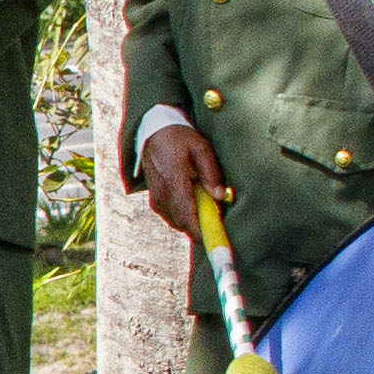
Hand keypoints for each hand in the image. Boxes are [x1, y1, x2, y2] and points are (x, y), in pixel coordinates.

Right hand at [135, 118, 228, 240]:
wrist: (154, 134)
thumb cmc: (181, 140)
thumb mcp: (201, 149)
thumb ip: (211, 173)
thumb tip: (220, 196)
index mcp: (174, 182)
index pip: (188, 216)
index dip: (202, 232)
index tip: (217, 239)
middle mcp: (162, 195)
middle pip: (184, 224)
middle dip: (203, 226)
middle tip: (219, 217)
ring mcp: (157, 199)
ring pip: (178, 223)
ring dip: (194, 221)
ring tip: (208, 206)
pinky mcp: (156, 202)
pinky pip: (172, 218)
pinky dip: (186, 216)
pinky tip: (195, 204)